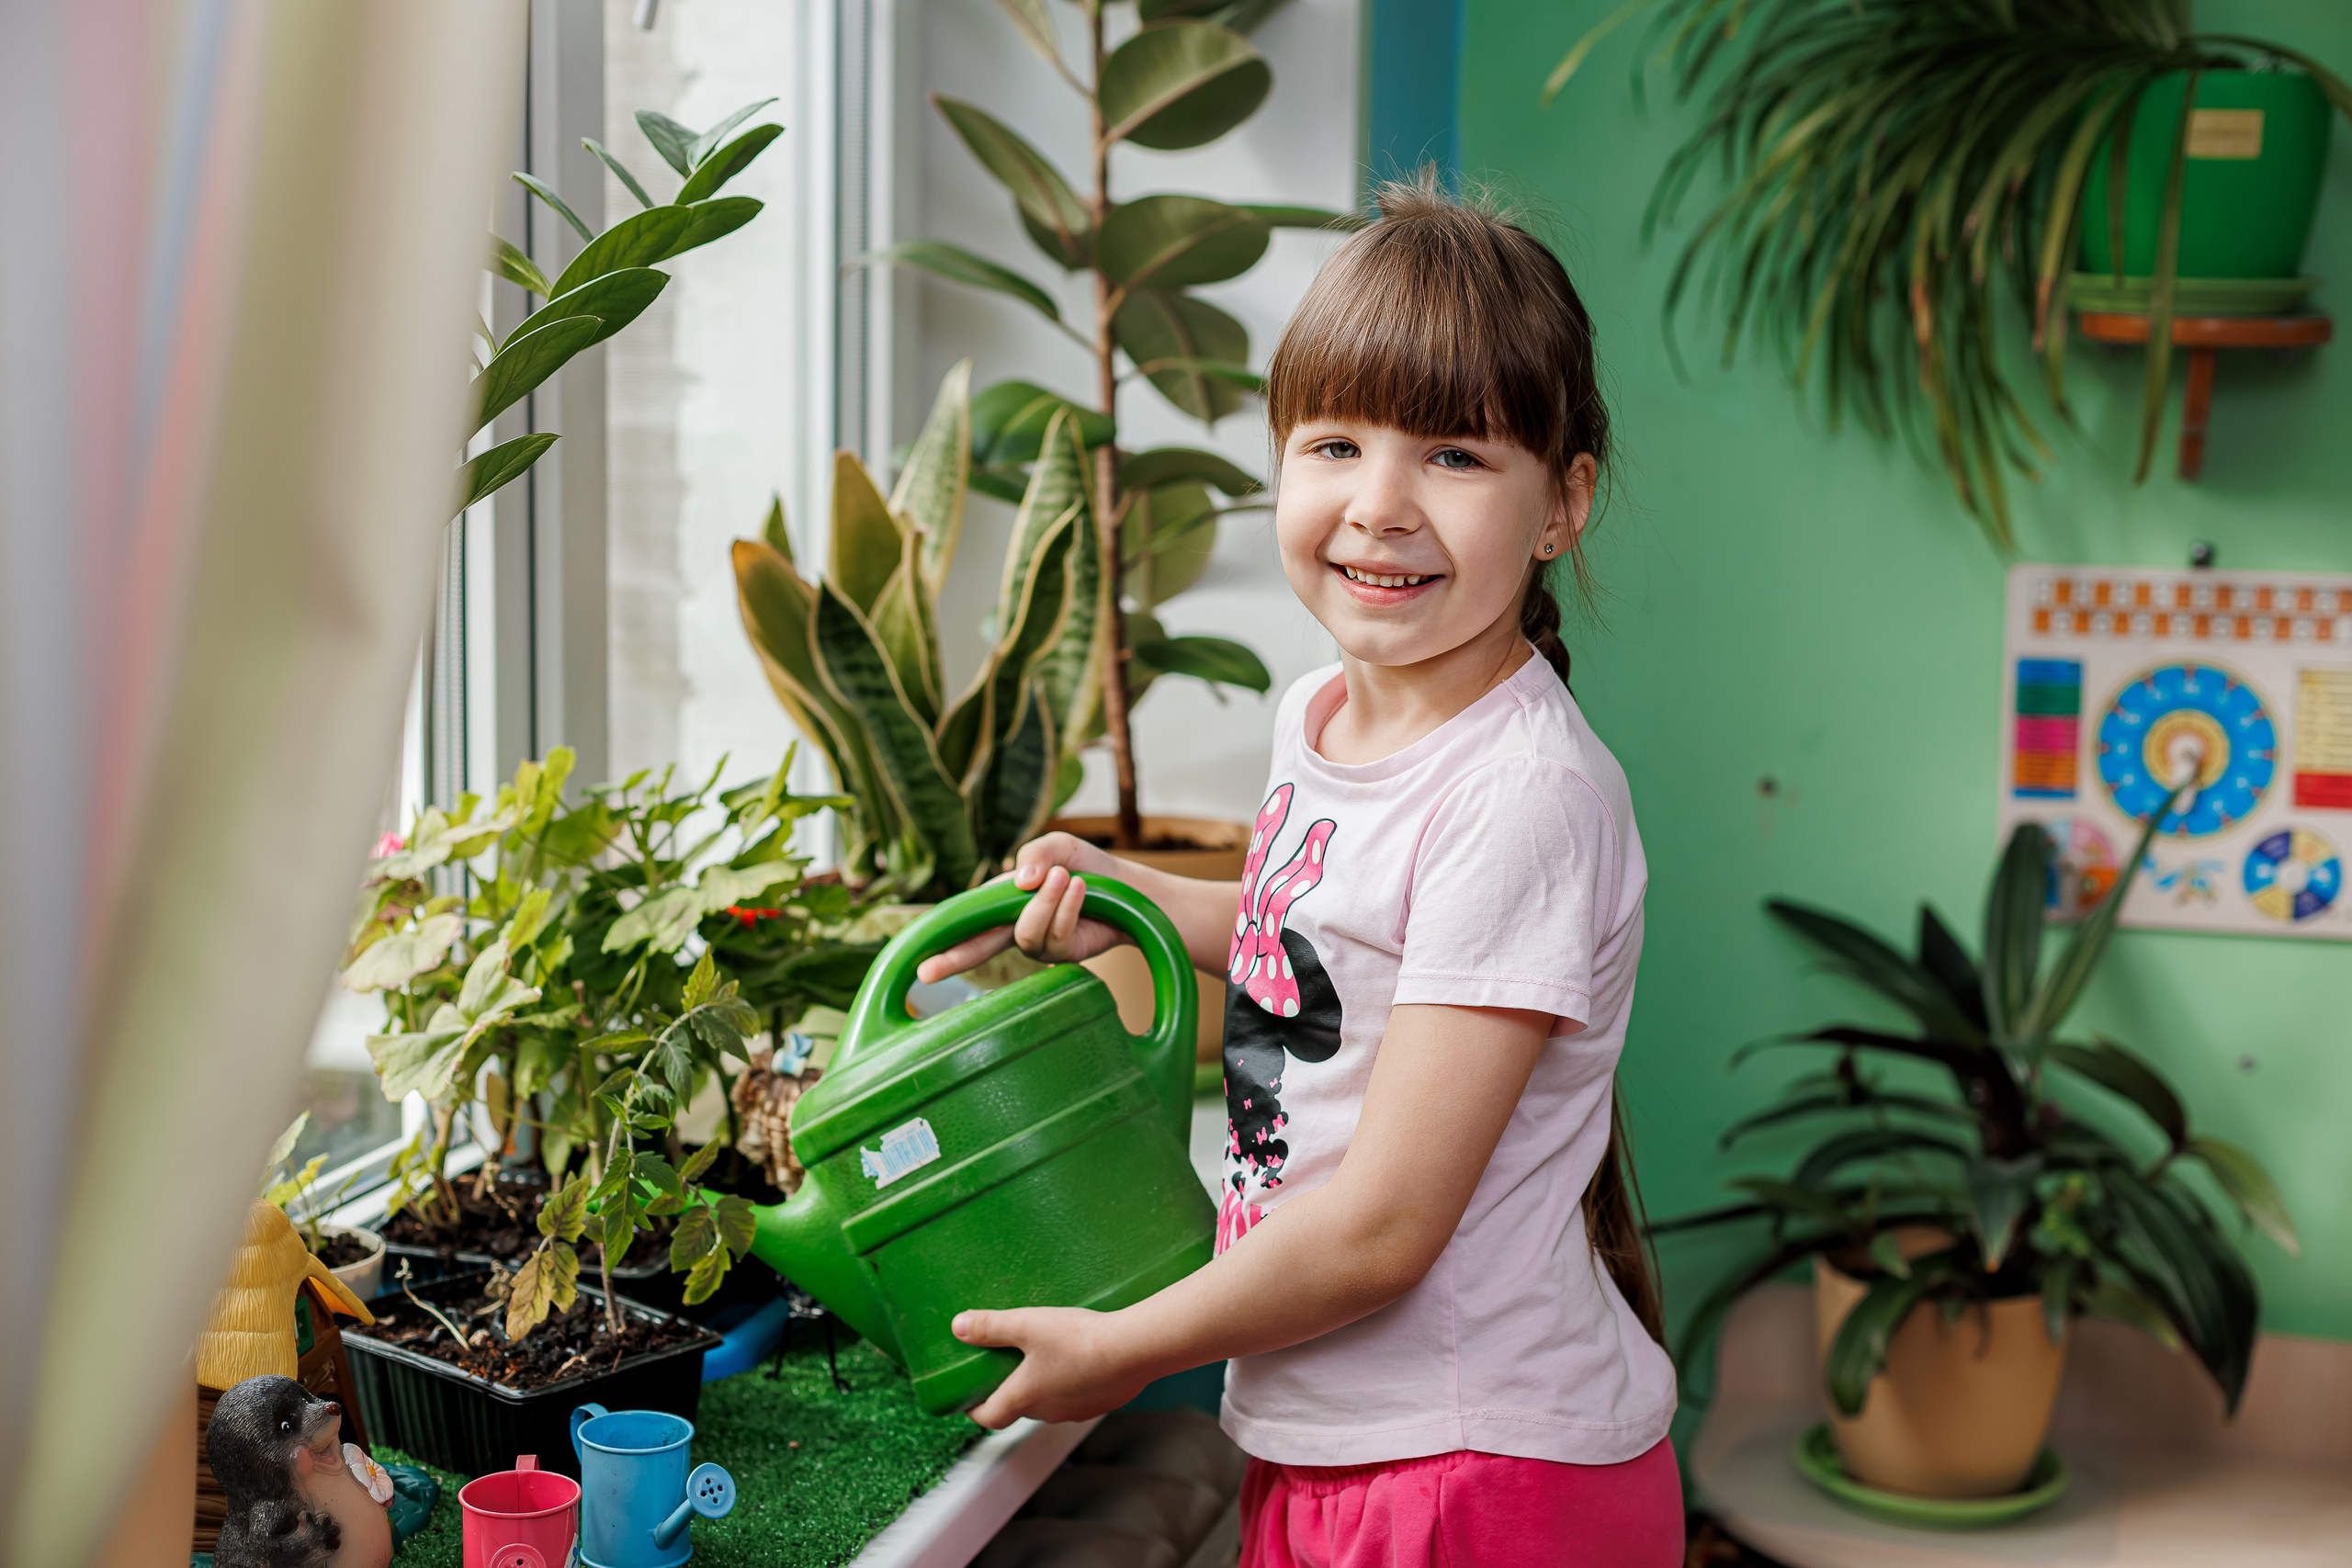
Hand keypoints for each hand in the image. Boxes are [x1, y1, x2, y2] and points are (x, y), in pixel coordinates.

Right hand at [914, 834, 1129, 984]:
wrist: (1130, 890)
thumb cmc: (1089, 868)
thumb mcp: (1059, 847)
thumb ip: (1036, 853)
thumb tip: (1019, 880)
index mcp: (1002, 902)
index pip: (965, 917)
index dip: (941, 934)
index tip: (914, 952)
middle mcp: (1013, 926)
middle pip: (977, 946)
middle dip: (953, 958)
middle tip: (926, 971)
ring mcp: (1038, 943)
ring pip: (1025, 931)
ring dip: (1045, 901)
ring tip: (1067, 877)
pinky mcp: (1064, 954)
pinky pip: (1056, 933)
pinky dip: (1067, 907)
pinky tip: (1082, 890)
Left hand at [954, 1305, 1151, 1428]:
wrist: (1134, 1350)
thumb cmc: (1079, 1340)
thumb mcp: (1028, 1324)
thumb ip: (992, 1326)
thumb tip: (959, 1327)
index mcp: (1024, 1398)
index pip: (989, 1417)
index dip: (974, 1409)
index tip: (968, 1398)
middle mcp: (1047, 1412)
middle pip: (1019, 1408)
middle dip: (1009, 1389)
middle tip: (1005, 1364)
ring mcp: (1076, 1411)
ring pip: (1049, 1402)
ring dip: (1041, 1386)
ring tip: (1042, 1357)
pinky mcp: (1100, 1403)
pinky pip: (1076, 1396)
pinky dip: (1069, 1383)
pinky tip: (1078, 1358)